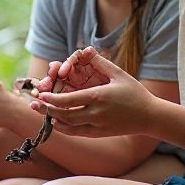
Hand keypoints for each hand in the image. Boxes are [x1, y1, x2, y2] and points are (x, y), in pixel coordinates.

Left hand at [32, 47, 154, 137]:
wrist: (150, 117)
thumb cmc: (135, 93)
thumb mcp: (118, 74)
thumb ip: (100, 63)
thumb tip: (86, 50)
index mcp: (98, 97)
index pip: (69, 100)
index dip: (52, 98)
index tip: (41, 94)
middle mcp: (96, 113)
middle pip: (65, 114)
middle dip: (47, 109)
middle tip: (33, 104)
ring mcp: (97, 125)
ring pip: (69, 126)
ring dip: (53, 119)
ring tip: (42, 112)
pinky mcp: (100, 133)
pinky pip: (78, 133)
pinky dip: (65, 128)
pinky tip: (57, 122)